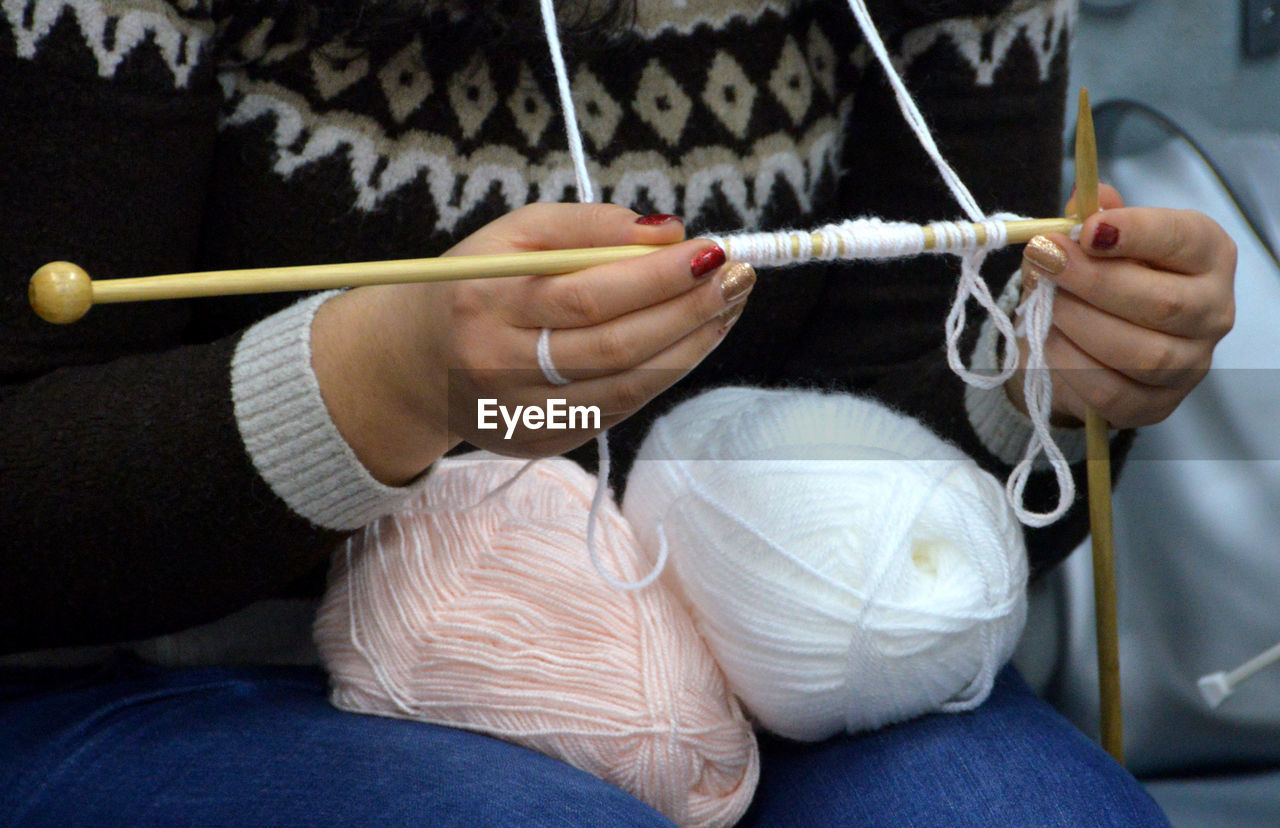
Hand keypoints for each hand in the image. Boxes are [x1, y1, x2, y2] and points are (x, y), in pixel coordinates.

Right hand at [312, 204, 753, 483]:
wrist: (414, 363)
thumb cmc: (477, 284)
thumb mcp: (512, 236)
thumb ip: (587, 226)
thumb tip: (669, 231)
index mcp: (485, 303)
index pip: (587, 294)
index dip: (658, 277)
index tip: (712, 248)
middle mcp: (498, 366)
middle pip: (615, 346)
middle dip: (689, 311)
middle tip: (739, 278)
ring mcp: (521, 414)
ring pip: (626, 387)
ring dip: (690, 345)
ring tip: (728, 306)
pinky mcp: (541, 442)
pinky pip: (618, 409)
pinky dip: (663, 373)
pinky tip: (692, 340)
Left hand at [1009, 185, 1235, 427]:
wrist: (1086, 342)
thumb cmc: (1101, 277)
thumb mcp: (1093, 241)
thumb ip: (1091, 219)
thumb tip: (1085, 199)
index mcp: (1207, 255)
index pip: (1185, 240)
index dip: (1137, 233)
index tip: (1087, 229)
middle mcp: (1212, 309)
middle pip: (1164, 303)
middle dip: (1094, 281)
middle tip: (1045, 261)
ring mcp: (1190, 364)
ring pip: (1142, 354)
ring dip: (1080, 325)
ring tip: (1044, 304)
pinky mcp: (1156, 405)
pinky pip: (1113, 393)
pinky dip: (1071, 366)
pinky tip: (1047, 342)